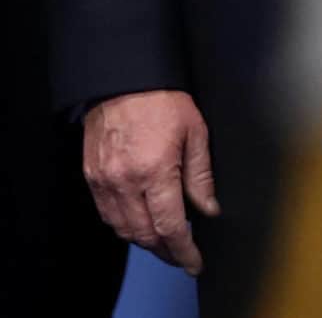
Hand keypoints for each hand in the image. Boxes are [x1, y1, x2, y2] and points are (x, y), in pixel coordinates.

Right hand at [82, 90, 217, 274]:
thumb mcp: (196, 132)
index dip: (184, 250)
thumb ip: (201, 175)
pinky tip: (140, 223)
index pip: (171, 226)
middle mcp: (126, 182)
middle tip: (183, 256)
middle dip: (166, 252)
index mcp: (156, 171)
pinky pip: (107, 214)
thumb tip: (209, 208)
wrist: (123, 80)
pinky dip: (124, 226)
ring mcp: (105, 182)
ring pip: (123, 229)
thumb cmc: (163, 100)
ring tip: (165, 243)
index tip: (194, 262)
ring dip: (145, 241)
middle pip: (145, 234)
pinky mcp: (92, 177)